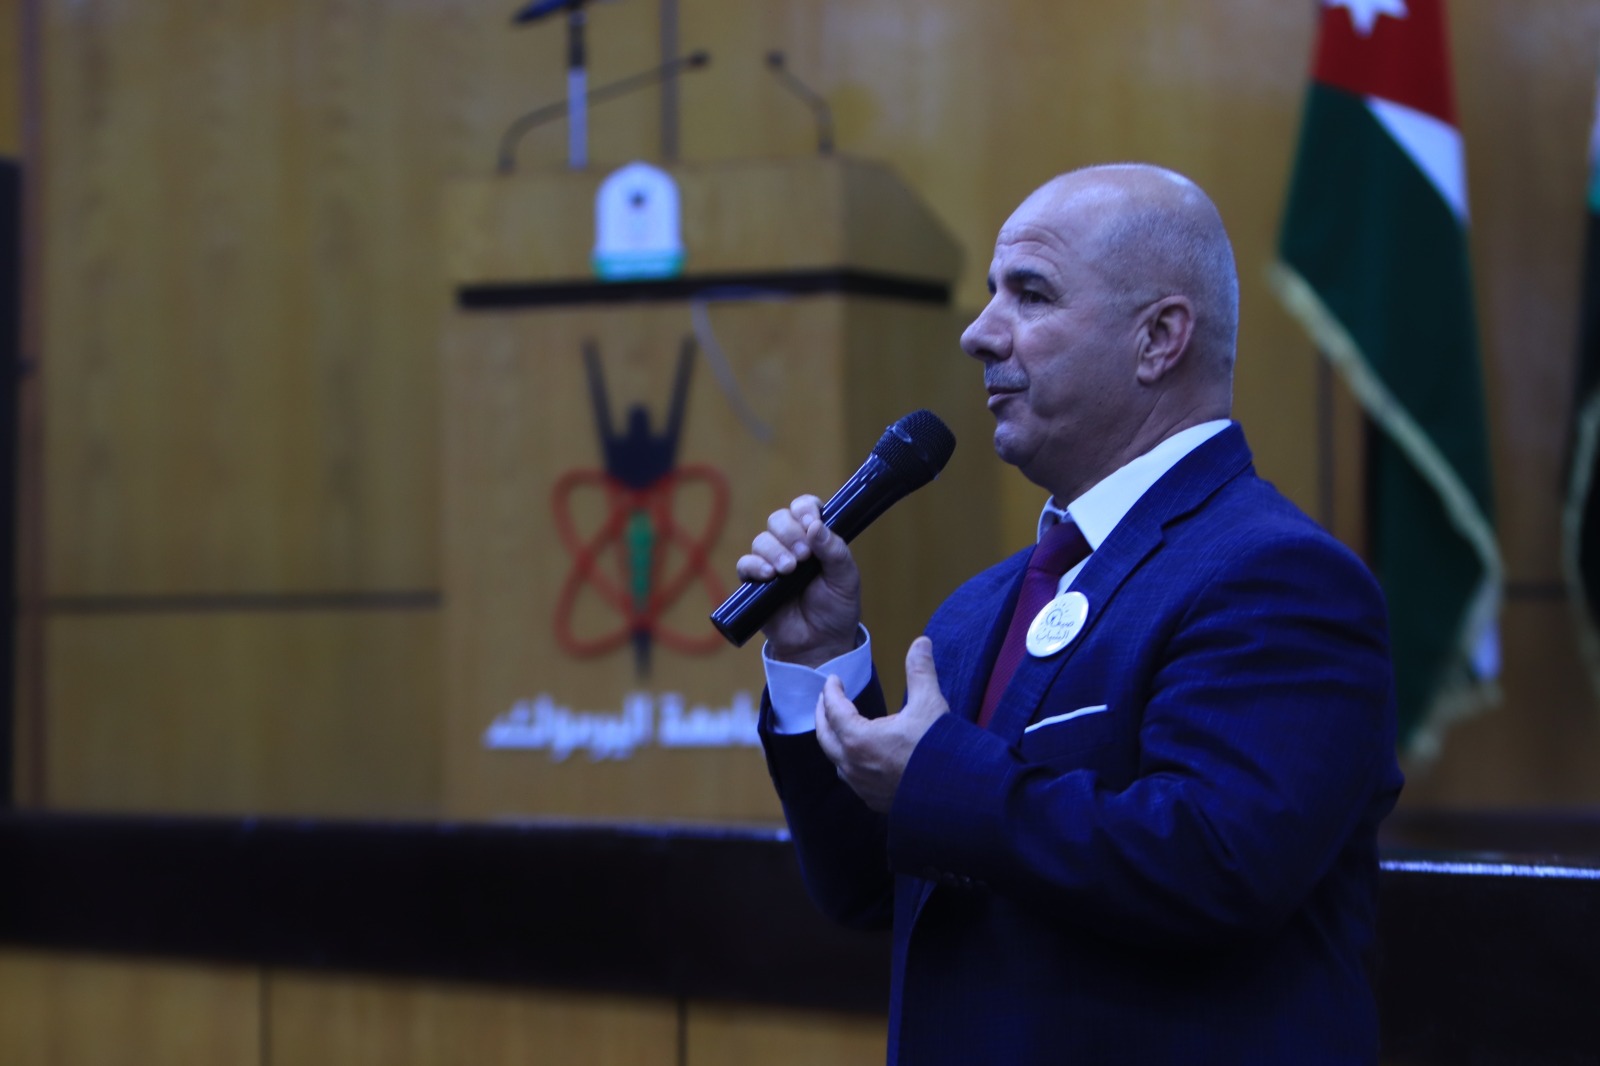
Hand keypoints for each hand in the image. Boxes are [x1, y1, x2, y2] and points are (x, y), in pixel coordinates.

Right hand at [734, 494, 861, 666]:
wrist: (821, 644)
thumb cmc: (837, 609)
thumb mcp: (845, 579)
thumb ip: (835, 551)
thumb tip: (816, 526)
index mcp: (815, 538)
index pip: (804, 508)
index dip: (805, 509)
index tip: (811, 522)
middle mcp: (791, 545)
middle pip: (779, 519)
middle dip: (790, 532)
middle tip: (804, 556)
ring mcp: (772, 562)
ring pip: (762, 540)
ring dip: (775, 550)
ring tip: (789, 570)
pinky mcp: (755, 583)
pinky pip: (745, 564)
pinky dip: (755, 565)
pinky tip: (769, 575)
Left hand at [815, 636, 949, 812]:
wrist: (958, 795)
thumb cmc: (939, 749)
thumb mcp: (929, 704)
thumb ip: (920, 671)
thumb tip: (921, 641)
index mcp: (859, 739)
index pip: (834, 710)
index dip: (831, 691)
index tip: (833, 679)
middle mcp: (853, 766)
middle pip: (825, 736)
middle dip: (823, 714)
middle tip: (825, 699)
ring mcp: (861, 787)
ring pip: (836, 760)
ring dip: (834, 740)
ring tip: (839, 726)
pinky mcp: (874, 800)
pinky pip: (851, 778)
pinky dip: (848, 761)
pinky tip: (859, 757)